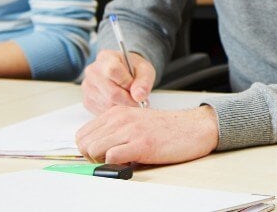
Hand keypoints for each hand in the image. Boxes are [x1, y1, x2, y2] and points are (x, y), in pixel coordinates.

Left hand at [75, 104, 217, 163]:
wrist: (194, 128)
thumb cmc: (166, 129)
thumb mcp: (135, 121)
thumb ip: (115, 130)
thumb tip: (95, 149)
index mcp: (117, 112)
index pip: (82, 134)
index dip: (88, 148)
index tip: (101, 154)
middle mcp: (120, 118)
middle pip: (84, 143)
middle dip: (92, 157)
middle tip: (110, 160)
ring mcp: (130, 130)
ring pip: (93, 150)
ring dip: (103, 161)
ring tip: (121, 160)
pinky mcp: (142, 144)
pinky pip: (112, 157)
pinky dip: (117, 165)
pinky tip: (131, 161)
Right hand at [81, 50, 155, 114]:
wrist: (124, 73)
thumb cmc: (134, 70)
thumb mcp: (145, 70)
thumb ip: (144, 81)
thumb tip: (139, 96)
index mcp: (106, 57)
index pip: (113, 70)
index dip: (127, 83)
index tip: (136, 88)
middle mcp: (92, 71)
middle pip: (111, 92)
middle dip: (128, 100)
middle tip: (138, 100)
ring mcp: (87, 87)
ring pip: (107, 104)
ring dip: (122, 106)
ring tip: (130, 100)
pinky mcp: (87, 100)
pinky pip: (102, 111)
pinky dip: (114, 111)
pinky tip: (120, 103)